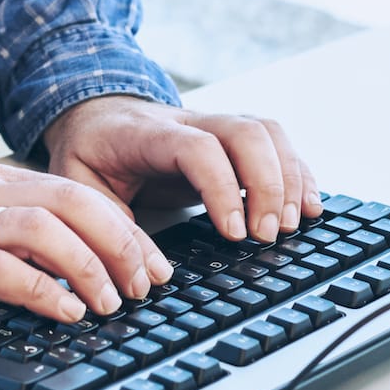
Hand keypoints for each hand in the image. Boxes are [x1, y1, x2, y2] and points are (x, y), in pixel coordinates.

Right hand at [0, 163, 172, 322]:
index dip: (126, 229)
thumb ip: (19, 229)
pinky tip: (64, 313)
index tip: (154, 265)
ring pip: (43, 229)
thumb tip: (83, 260)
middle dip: (120, 244)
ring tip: (109, 303)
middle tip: (143, 285)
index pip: (79, 193)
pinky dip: (41, 291)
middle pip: (72, 203)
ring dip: (88, 267)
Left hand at [43, 96, 323, 244]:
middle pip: (246, 132)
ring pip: (268, 133)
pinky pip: (278, 144)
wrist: (96, 113)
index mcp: (148, 134)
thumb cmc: (90, 153)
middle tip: (267, 236)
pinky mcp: (233, 138)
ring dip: (289, 178)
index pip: (198, 149)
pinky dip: (299, 174)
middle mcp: (190, 121)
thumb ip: (110, 229)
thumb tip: (152, 276)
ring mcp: (216, 125)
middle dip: (268, 184)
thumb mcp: (79, 189)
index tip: (234, 234)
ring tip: (292, 226)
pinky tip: (310, 207)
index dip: (223, 189)